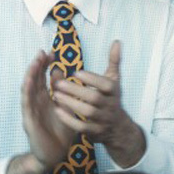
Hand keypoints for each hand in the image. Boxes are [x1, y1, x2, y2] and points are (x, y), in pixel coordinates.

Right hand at [21, 50, 74, 168]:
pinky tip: (29, 81)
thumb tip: (61, 72)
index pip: (43, 78)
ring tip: (35, 62)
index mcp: (45, 99)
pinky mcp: (29, 120)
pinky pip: (26, 104)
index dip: (45, 65)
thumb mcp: (67, 108)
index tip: (52, 53)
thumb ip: (65, 91)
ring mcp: (31, 110)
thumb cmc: (61, 132)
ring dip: (30, 75)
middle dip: (37, 65)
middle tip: (43, 52)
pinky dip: (27, 91)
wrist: (55, 155)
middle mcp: (36, 102)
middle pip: (34, 80)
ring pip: (28, 89)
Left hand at [52, 41, 144, 167]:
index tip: (76, 72)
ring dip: (70, 103)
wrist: (118, 128)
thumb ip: (114, 61)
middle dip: (76, 91)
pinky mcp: (94, 132)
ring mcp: (103, 120)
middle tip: (58, 83)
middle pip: (94, 98)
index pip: (105, 85)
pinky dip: (69, 119)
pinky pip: (81, 127)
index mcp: (114, 91)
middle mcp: (110, 106)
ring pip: (86, 112)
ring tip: (55, 94)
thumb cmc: (112, 98)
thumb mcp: (114, 80)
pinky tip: (57, 110)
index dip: (91, 79)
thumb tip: (116, 41)